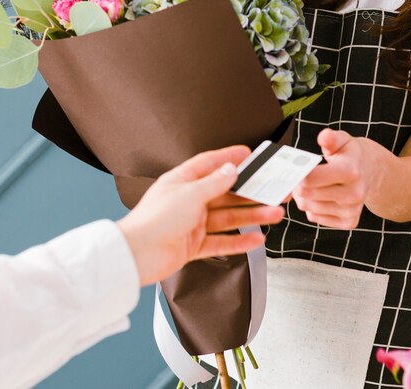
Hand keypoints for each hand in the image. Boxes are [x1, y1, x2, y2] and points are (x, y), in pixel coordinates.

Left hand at [117, 145, 284, 285]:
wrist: (137, 255)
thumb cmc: (154, 220)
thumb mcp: (189, 193)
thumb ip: (214, 183)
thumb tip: (230, 170)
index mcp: (182, 181)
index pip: (209, 164)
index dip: (229, 157)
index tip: (248, 154)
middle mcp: (187, 201)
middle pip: (225, 194)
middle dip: (250, 193)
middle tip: (272, 190)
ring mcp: (191, 224)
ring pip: (227, 218)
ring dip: (251, 216)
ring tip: (273, 214)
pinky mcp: (193, 245)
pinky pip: (221, 241)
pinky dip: (239, 241)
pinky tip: (255, 239)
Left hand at [291, 128, 391, 229]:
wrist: (372, 172)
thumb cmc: (351, 155)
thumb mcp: (342, 141)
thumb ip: (330, 139)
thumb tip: (324, 136)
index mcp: (350, 171)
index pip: (310, 179)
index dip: (296, 173)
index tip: (293, 167)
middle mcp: (354, 194)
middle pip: (306, 194)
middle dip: (297, 184)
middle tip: (300, 176)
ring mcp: (352, 210)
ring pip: (308, 208)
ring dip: (303, 197)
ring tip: (311, 184)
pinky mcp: (349, 222)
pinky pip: (314, 218)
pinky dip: (312, 208)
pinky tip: (320, 196)